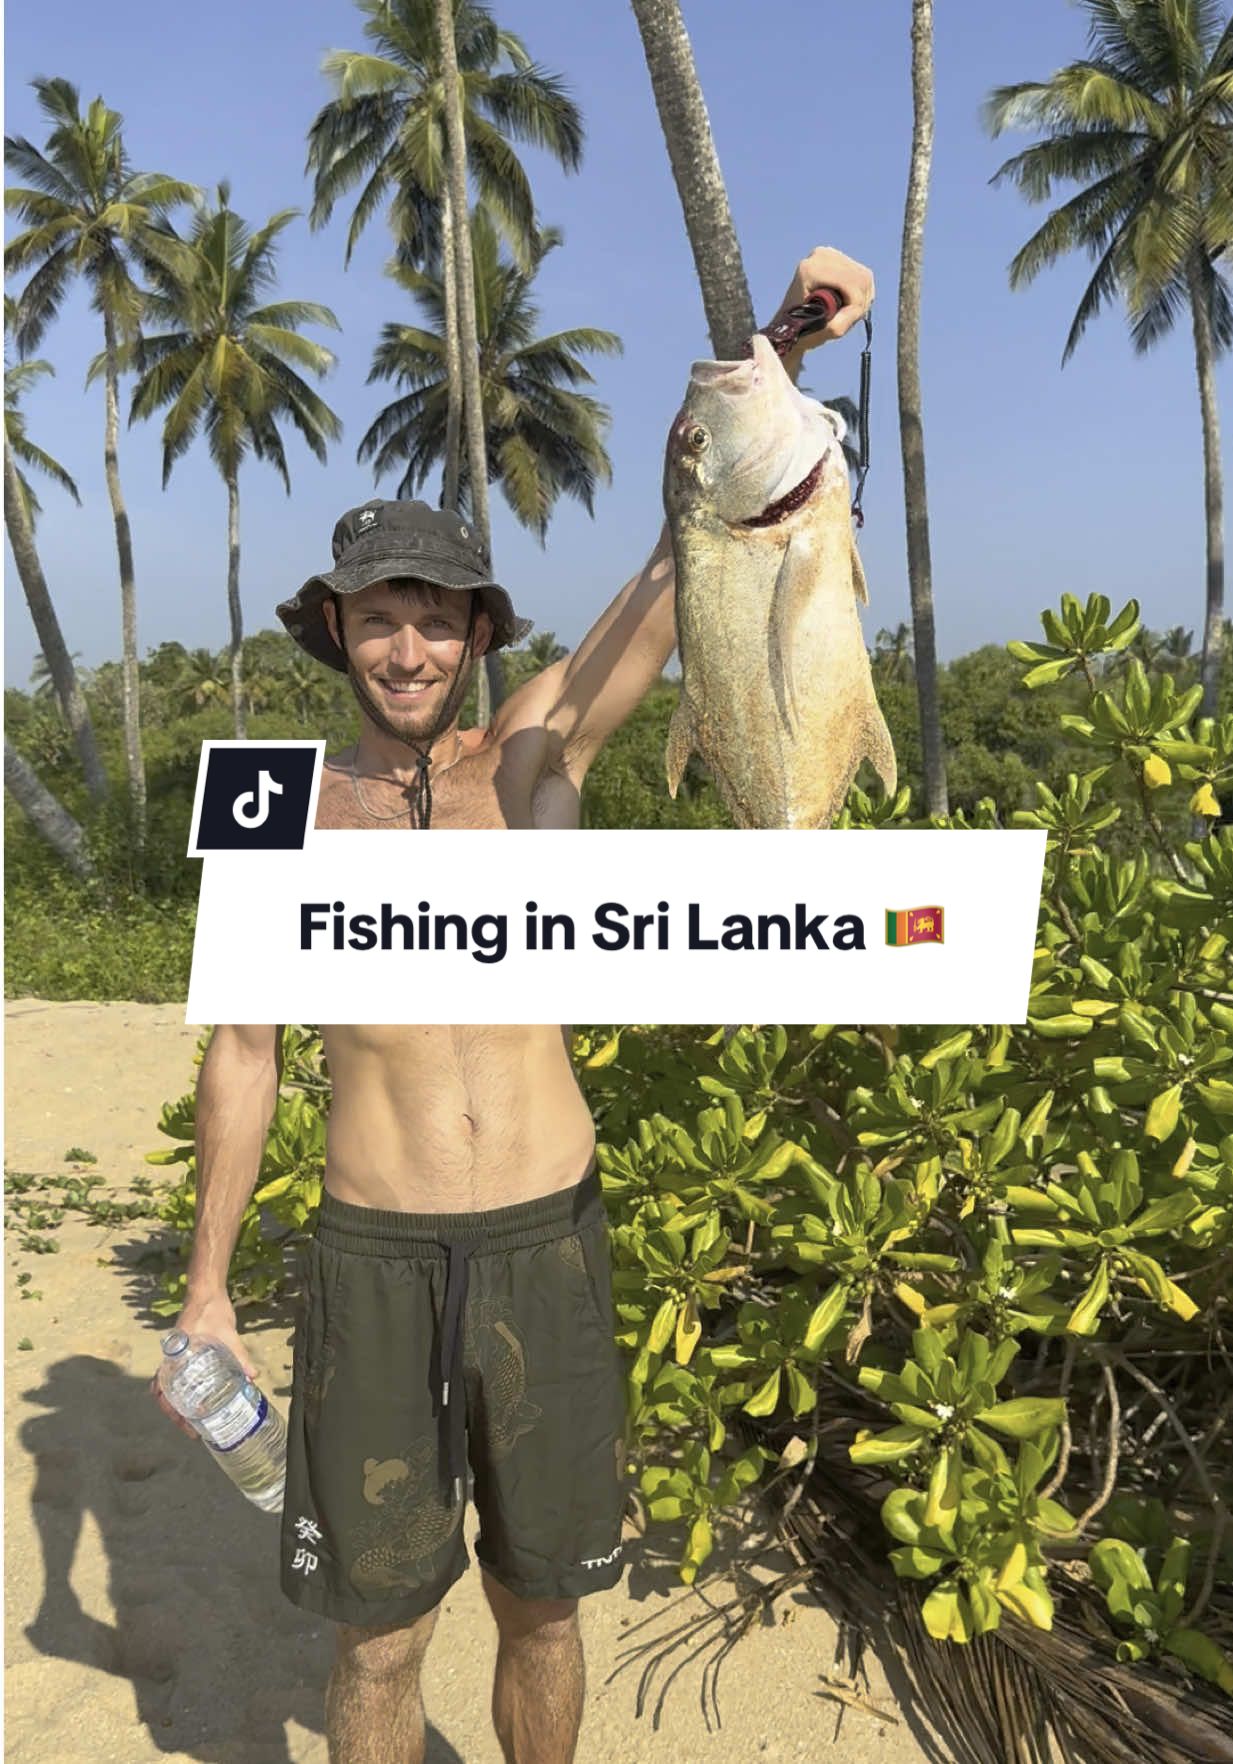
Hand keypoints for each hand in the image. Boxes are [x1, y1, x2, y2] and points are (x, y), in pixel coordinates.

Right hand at [149, 1290, 256, 1441]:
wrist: (207, 1291)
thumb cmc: (212, 1311)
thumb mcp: (227, 1334)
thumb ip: (239, 1355)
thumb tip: (252, 1377)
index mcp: (175, 1356)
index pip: (162, 1389)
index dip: (170, 1409)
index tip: (184, 1424)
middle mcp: (172, 1360)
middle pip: (164, 1393)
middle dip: (175, 1413)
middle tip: (192, 1429)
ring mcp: (177, 1357)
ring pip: (170, 1387)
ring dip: (178, 1404)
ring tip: (195, 1421)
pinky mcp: (186, 1354)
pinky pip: (180, 1377)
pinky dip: (185, 1391)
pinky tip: (201, 1400)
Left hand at [773, 245, 874, 348]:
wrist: (790, 323)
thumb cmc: (801, 329)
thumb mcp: (819, 332)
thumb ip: (838, 325)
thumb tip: (855, 310)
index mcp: (811, 269)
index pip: (850, 282)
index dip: (855, 306)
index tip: (846, 322)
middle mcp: (821, 255)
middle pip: (860, 278)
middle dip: (860, 303)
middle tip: (850, 319)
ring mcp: (830, 254)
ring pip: (864, 277)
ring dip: (862, 299)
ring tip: (847, 314)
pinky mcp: (839, 258)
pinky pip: (863, 276)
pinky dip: (862, 294)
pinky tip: (848, 304)